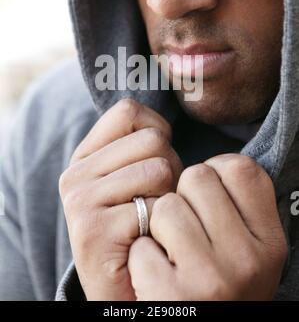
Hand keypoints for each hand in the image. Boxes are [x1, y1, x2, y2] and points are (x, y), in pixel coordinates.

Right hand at [59, 99, 182, 299]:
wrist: (123, 287)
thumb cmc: (139, 226)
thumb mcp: (135, 178)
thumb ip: (141, 144)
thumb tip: (172, 111)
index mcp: (85, 155)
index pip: (130, 111)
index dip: (157, 131)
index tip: (156, 161)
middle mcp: (76, 173)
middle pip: (153, 140)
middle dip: (170, 169)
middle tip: (155, 200)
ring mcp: (79, 200)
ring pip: (160, 169)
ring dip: (169, 197)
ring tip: (152, 218)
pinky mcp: (92, 230)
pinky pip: (157, 207)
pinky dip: (164, 225)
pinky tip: (147, 239)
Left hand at [128, 154, 287, 299]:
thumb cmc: (222, 286)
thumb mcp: (250, 251)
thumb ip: (239, 209)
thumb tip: (213, 165)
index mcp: (269, 242)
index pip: (240, 168)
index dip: (216, 171)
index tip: (208, 193)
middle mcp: (246, 259)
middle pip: (197, 177)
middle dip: (184, 195)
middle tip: (187, 227)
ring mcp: (209, 278)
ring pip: (165, 206)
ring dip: (158, 227)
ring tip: (171, 252)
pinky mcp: (170, 296)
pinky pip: (140, 246)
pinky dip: (142, 258)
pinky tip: (157, 276)